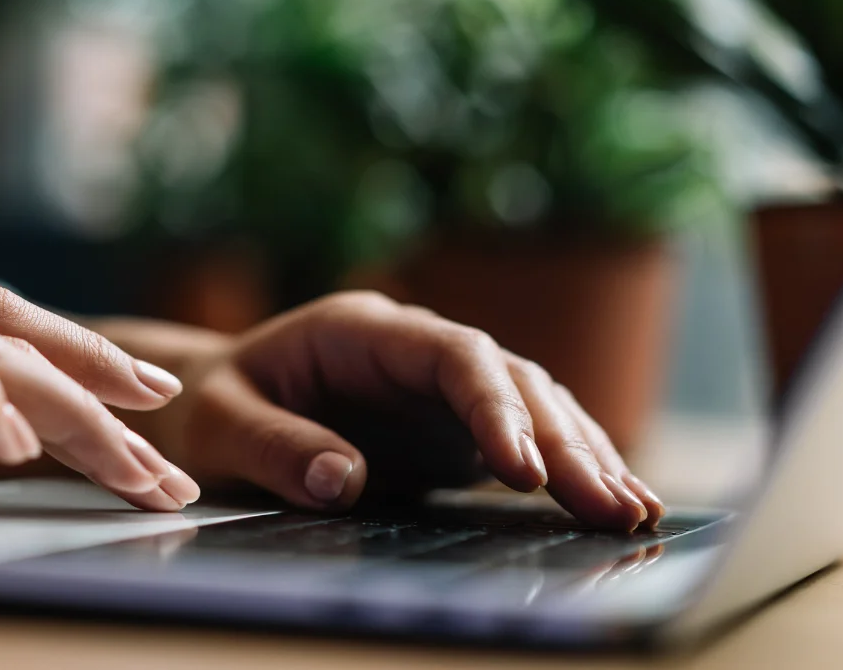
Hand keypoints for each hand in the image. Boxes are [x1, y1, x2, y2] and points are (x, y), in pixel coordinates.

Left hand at [130, 291, 663, 530]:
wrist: (212, 403)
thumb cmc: (210, 408)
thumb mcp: (219, 425)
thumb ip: (275, 447)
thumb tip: (343, 481)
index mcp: (362, 330)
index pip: (452, 354)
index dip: (494, 405)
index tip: (522, 467)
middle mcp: (415, 350)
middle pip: (510, 380)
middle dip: (563, 441)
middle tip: (609, 506)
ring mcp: (440, 388)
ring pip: (533, 405)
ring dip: (584, 455)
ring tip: (632, 512)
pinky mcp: (451, 427)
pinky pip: (524, 440)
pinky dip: (568, 469)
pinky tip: (613, 503)